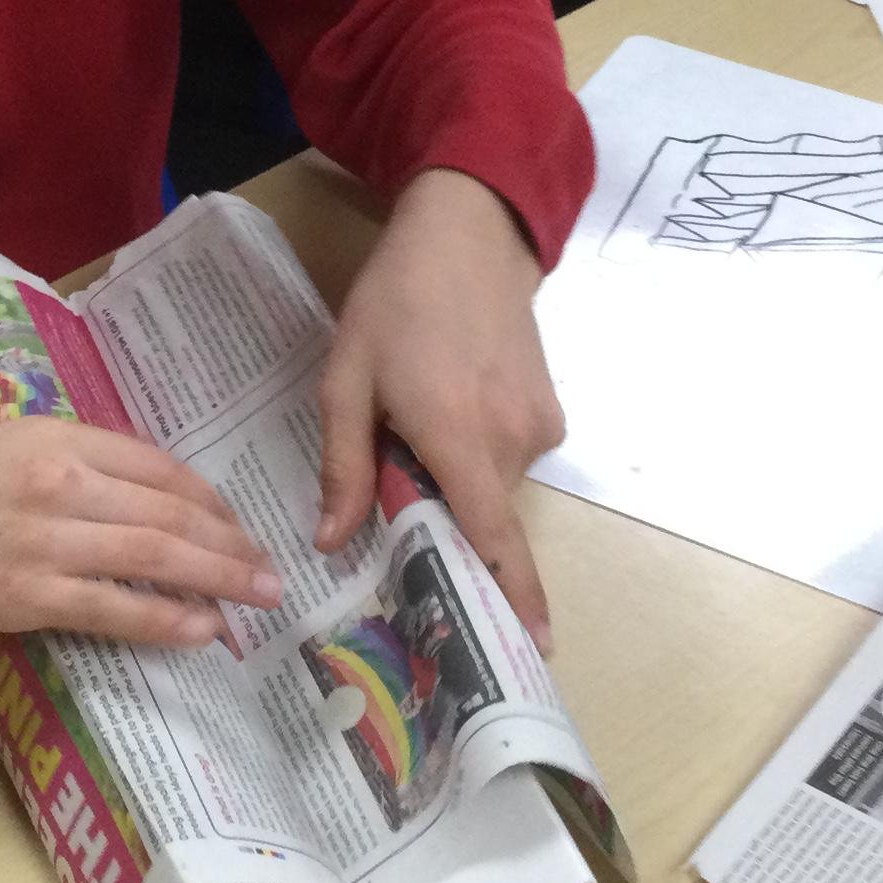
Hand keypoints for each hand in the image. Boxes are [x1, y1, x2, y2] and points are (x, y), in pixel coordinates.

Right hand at [0, 415, 282, 649]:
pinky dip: (166, 620)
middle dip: (230, 541)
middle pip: (168, 511)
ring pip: (154, 558)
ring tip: (257, 598)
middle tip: (270, 567)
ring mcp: (43, 540)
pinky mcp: (25, 596)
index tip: (233, 522)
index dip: (206, 497)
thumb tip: (130, 499)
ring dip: (217, 579)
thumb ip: (63, 463)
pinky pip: (115, 611)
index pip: (154, 463)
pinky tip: (202, 629)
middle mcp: (56, 480)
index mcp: (50, 435)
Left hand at [315, 168, 565, 646]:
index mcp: (458, 437)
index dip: (511, 595)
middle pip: (478, 517)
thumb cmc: (396, 303)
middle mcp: (511, 442)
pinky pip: (506, 458)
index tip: (528, 647)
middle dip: (441, 520)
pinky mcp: (550, 412)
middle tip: (395, 489)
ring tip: (415, 424)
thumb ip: (342, 465)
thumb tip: (332, 542)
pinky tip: (446, 405)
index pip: (492, 536)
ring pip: (490, 487)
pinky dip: (474, 454)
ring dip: (455, 479)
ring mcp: (539, 427)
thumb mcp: (346, 380)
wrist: (468, 234)